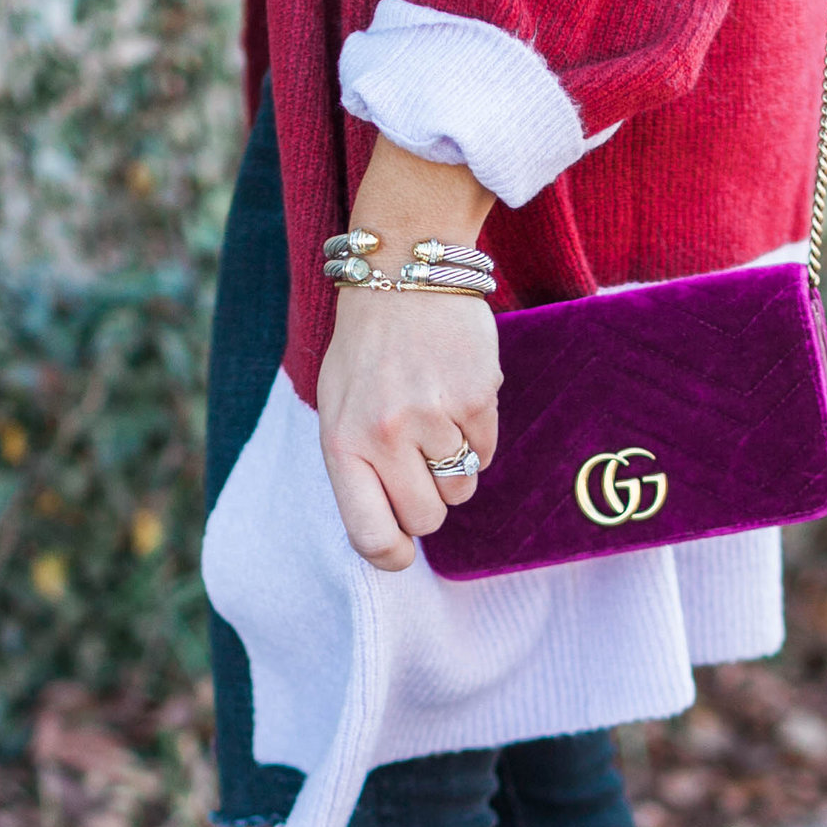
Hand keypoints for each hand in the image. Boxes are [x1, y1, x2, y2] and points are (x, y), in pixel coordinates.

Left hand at [314, 139, 503, 571]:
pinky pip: (488, 448)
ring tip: (435, 415)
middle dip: (431, 500)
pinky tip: (455, 392)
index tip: (403, 551)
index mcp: (342, 444)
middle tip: (421, 461)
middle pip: (428, 519)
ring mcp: (432, 416)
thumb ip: (358, 470)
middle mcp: (384, 436)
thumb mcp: (338, 409)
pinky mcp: (476, 395)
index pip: (370, 536)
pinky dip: (477, 430)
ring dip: (456, 463)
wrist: (402, 272)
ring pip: (463, 486)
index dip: (393, 555)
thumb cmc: (367, 351)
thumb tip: (392, 535)